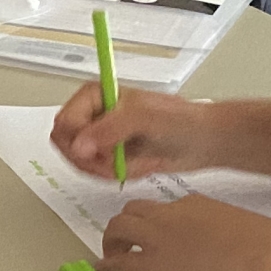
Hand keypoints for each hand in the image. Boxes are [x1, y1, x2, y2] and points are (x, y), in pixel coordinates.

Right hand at [49, 82, 232, 179]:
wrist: (206, 141)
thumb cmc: (182, 120)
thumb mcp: (143, 118)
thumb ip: (108, 129)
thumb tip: (79, 146)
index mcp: (95, 95)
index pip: (64, 122)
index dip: (77, 142)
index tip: (97, 153)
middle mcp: (93, 114)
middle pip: (65, 144)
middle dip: (89, 159)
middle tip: (113, 163)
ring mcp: (101, 137)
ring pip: (80, 162)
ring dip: (104, 169)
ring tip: (132, 164)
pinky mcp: (110, 155)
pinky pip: (97, 172)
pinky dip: (115, 175)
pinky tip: (137, 167)